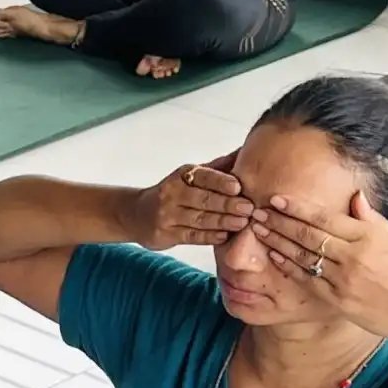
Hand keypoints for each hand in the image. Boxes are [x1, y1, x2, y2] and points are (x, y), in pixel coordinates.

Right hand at [130, 153, 252, 250]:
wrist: (139, 214)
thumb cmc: (176, 193)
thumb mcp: (192, 176)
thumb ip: (219, 167)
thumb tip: (246, 151)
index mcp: (182, 175)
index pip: (203, 176)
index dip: (220, 181)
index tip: (239, 187)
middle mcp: (172, 193)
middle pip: (203, 199)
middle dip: (227, 204)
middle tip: (249, 208)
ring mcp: (168, 214)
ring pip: (199, 219)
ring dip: (222, 221)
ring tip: (242, 223)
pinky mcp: (166, 234)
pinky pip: (191, 236)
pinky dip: (209, 236)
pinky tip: (224, 236)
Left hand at [251, 192, 387, 341]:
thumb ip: (370, 218)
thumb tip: (354, 195)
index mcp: (367, 237)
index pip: (323, 217)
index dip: (296, 208)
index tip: (275, 199)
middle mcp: (353, 256)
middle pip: (307, 235)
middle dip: (279, 222)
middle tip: (257, 211)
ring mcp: (344, 280)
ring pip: (303, 256)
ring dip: (277, 242)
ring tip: (259, 230)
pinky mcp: (338, 300)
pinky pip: (307, 280)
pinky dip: (289, 266)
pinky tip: (274, 255)